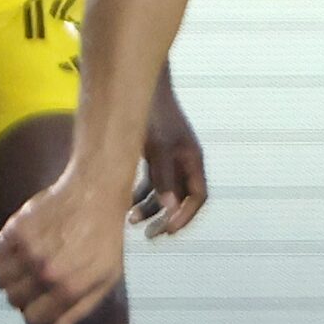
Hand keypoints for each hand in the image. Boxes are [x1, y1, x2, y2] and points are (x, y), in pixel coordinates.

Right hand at [0, 170, 135, 323]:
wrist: (95, 192)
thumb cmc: (104, 238)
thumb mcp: (104, 277)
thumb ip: (79, 309)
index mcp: (70, 287)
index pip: (34, 318)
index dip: (37, 310)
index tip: (42, 298)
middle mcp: (47, 272)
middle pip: (13, 300)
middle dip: (23, 293)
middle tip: (35, 277)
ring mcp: (29, 251)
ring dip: (8, 276)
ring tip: (25, 262)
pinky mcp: (15, 229)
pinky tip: (16, 248)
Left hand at [134, 82, 208, 238]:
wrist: (140, 89)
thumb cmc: (153, 116)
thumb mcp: (159, 149)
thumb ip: (165, 178)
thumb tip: (171, 209)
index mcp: (193, 160)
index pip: (198, 196)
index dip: (185, 216)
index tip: (167, 230)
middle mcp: (185, 162)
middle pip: (182, 198)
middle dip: (166, 218)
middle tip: (150, 235)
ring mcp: (170, 158)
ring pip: (164, 192)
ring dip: (150, 207)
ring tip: (131, 221)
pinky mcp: (155, 154)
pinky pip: (152, 181)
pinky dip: (141, 194)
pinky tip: (126, 203)